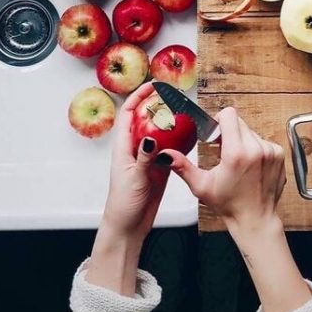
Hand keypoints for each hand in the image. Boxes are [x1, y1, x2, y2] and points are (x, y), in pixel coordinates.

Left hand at [102, 82, 169, 241]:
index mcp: (123, 147)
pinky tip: (189, 135)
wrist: (129, 225)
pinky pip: (169, 149)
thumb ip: (143, 158)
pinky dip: (178, 140)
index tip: (152, 85)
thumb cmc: (124, 203)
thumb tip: (150, 138)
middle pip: (145, 119)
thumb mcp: (134, 178)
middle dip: (157, 104)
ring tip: (183, 109)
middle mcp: (135, 149)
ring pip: (159, 132)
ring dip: (169, 121)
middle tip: (173, 95)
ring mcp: (148, 158)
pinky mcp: (159, 168)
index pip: (129, 114)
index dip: (138, 97)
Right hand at [160, 108, 311, 311]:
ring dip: (242, 141)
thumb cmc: (230, 205)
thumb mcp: (201, 186)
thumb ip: (182, 166)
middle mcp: (256, 149)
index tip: (216, 134)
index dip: (219, 121)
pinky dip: (255, 149)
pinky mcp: (279, 155)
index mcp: (236, 153)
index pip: (229, 115)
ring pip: (251, 132)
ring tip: (238, 162)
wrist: (255, 219)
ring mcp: (270, 151)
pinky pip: (263, 141)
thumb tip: (165, 154)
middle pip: (239, 123)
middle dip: (229, 133)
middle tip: (224, 152)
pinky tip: (250, 166)